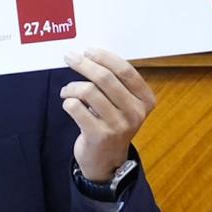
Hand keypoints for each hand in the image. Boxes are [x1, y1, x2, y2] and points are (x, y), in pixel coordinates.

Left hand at [61, 48, 155, 180]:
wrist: (107, 160)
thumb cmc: (112, 124)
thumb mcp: (123, 104)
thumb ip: (115, 83)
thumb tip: (90, 56)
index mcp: (145, 100)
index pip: (125, 70)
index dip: (104, 57)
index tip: (88, 51)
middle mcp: (135, 113)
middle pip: (105, 78)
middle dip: (83, 64)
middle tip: (69, 58)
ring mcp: (118, 126)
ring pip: (88, 91)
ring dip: (71, 87)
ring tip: (66, 91)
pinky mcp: (99, 136)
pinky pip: (76, 108)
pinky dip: (68, 102)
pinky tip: (68, 105)